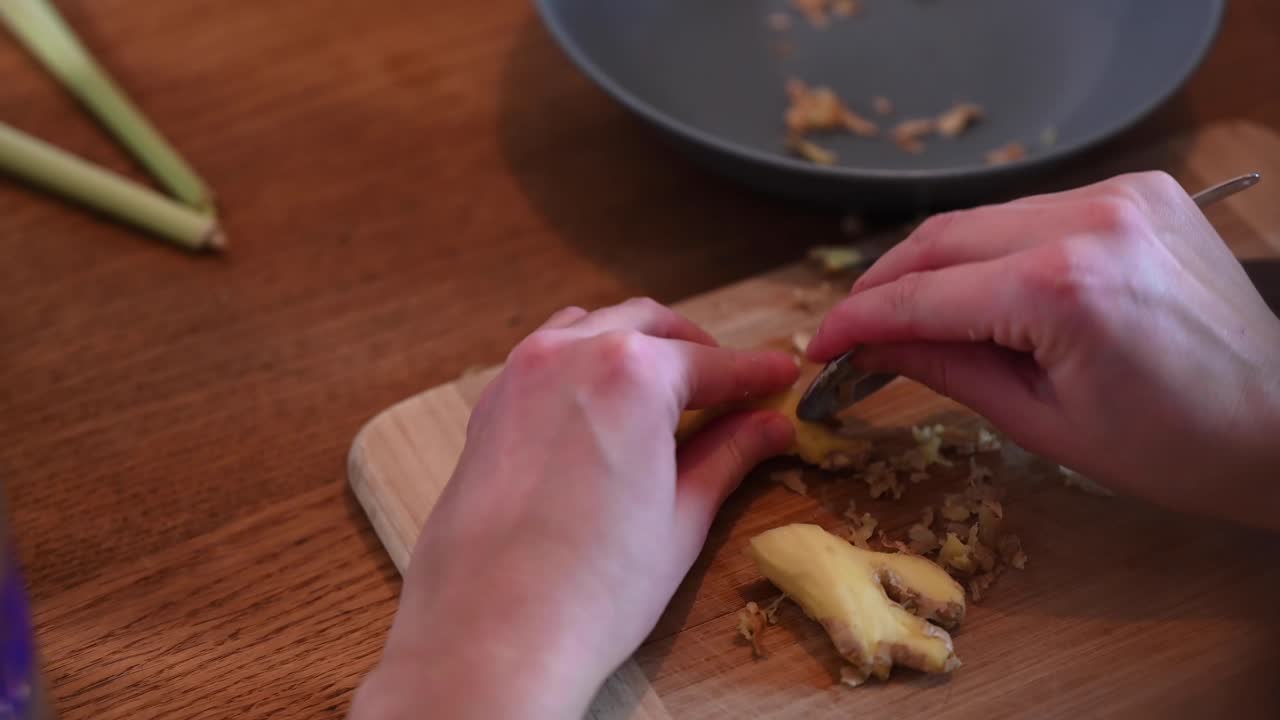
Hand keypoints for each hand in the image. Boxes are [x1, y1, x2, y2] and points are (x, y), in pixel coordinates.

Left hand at [351, 298, 798, 719]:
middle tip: (730, 387)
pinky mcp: (487, 408)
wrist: (490, 634)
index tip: (780, 379)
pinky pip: (546, 360)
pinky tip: (603, 412)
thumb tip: (767, 427)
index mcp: (631, 373)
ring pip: (591, 329)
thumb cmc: (593, 587)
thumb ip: (727, 456)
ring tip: (667, 395)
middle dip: (695, 349)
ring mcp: (519, 375)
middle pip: (648, 326)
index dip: (755, 373)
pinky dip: (585, 366)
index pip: (712, 363)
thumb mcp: (682, 517)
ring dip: (635, 346)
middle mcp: (569, 354)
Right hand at [807, 171, 1279, 527]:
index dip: (859, 320)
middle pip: (941, 237)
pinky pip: (1031, 211)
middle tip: (850, 328)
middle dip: (884, 284)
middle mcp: (1089, 219)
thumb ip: (945, 367)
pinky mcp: (1137, 191)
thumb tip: (870, 347)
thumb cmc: (1176, 447)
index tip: (820, 345)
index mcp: (1063, 287)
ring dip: (933, 263)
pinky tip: (976, 288)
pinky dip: (989, 247)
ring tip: (904, 313)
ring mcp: (1119, 194)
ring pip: (982, 218)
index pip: (924, 293)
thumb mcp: (1042, 421)